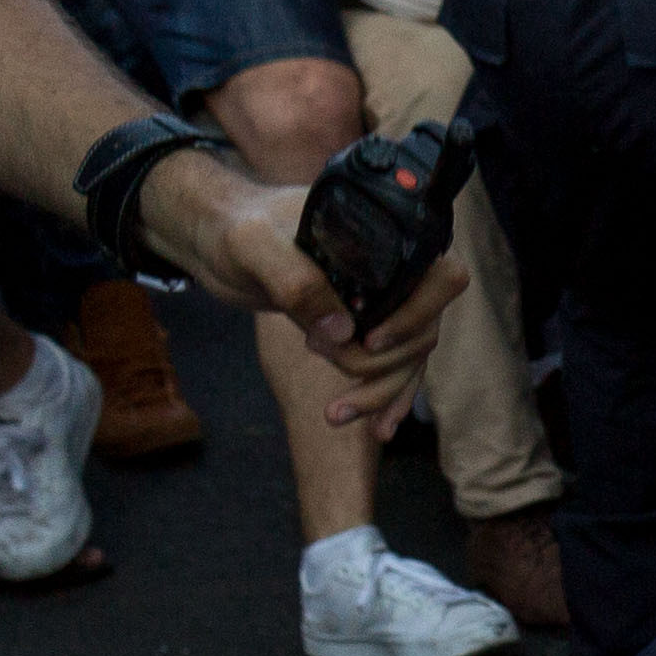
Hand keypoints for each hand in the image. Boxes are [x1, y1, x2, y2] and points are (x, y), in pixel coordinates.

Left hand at [138, 149, 461, 432]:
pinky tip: (377, 426)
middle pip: (424, 329)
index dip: (417, 314)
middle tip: (327, 362)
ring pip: (408, 357)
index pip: (440, 277)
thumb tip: (343, 333)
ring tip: (336, 414)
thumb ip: (295, 281)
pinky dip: (385, 396)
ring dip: (380, 391)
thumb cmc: (234, 228)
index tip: (370, 340)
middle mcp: (392, 270)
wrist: (215, 241)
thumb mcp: (253, 246)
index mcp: (384, 236)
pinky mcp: (360, 325)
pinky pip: (390, 365)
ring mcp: (379, 301)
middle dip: (383, 364)